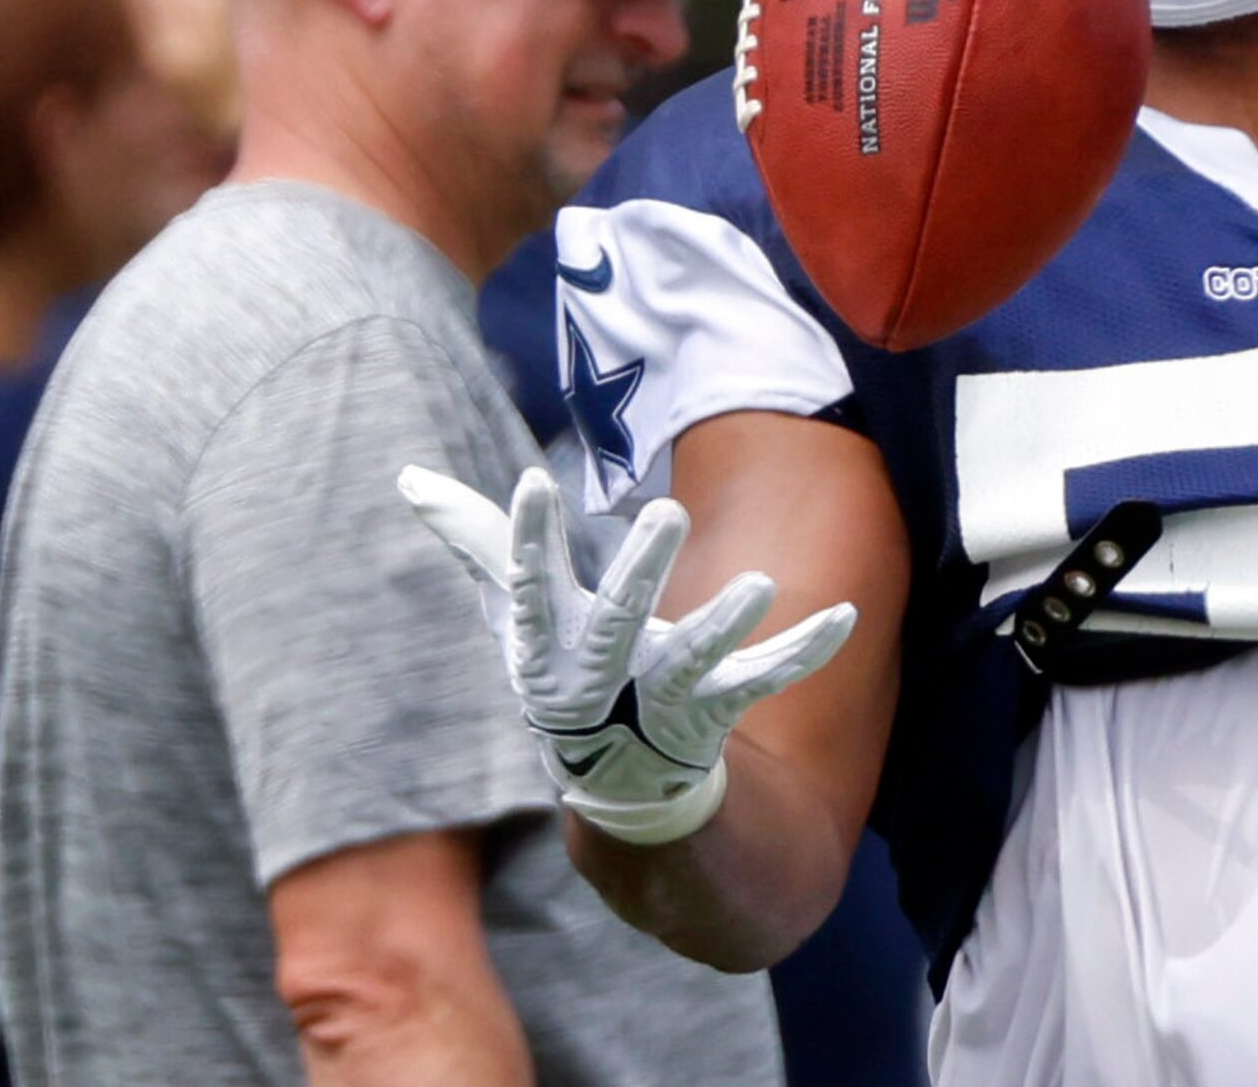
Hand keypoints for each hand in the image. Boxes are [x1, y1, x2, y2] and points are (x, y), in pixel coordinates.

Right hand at [398, 465, 854, 843]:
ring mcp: (660, 697)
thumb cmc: (560, 670)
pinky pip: (764, 681)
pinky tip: (845, 616)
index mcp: (550, 645)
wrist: (611, 777)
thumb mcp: (514, 613)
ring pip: (695, 662)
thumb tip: (411, 481)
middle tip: (668, 510)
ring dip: (726, 625)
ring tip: (760, 584)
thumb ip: (477, 544)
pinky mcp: (714, 712)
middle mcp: (603, 674)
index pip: (530, 585)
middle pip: (619, 622)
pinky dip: (803, 651)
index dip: (527, 538)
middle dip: (641, 573)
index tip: (533, 480)